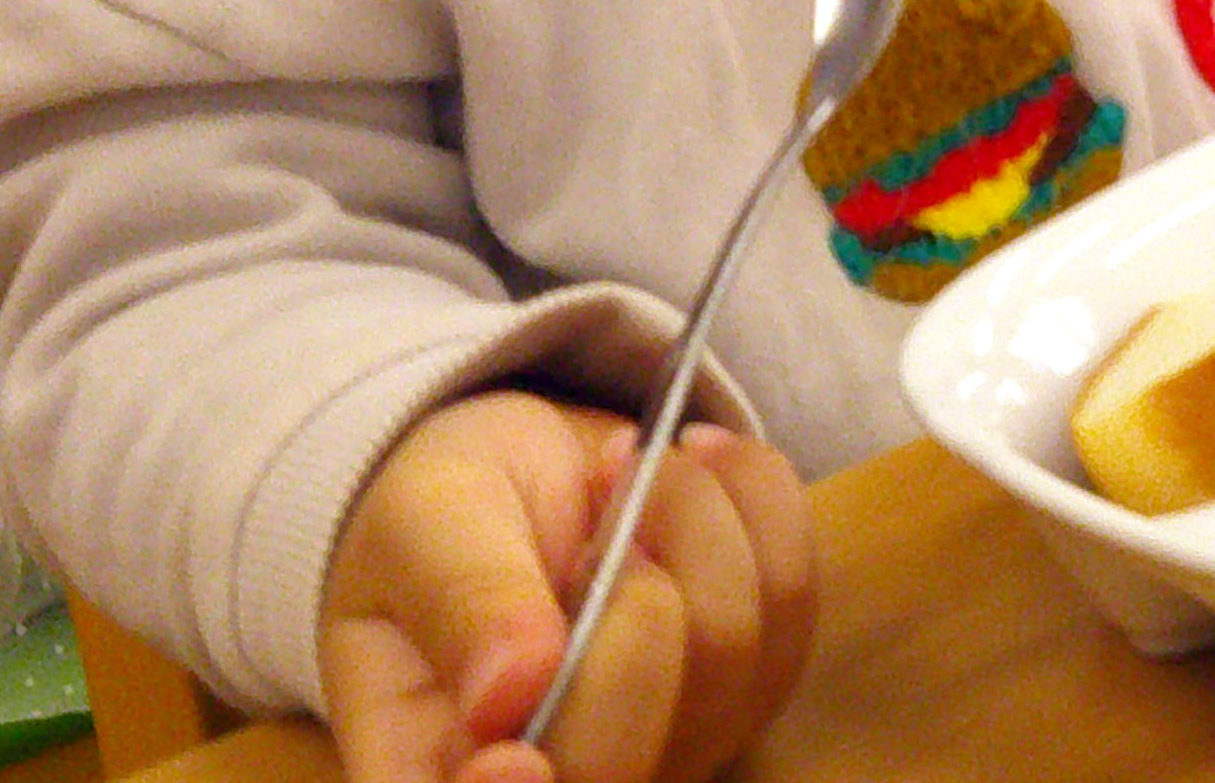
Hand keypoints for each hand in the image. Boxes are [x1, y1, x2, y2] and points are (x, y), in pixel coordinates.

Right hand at [320, 389, 816, 782]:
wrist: (530, 474)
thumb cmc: (447, 510)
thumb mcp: (425, 523)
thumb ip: (462, 602)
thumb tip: (507, 695)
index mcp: (434, 768)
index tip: (515, 758)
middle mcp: (561, 779)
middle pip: (621, 755)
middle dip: (628, 596)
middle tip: (596, 493)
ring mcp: (662, 750)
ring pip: (728, 657)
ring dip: (692, 519)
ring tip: (627, 466)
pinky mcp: (743, 690)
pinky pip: (789, 601)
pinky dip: (752, 502)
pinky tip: (693, 463)